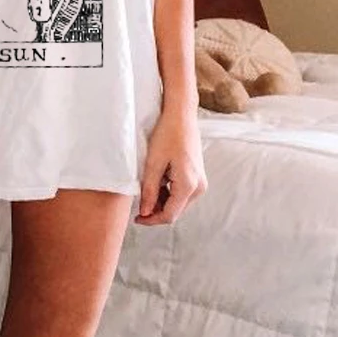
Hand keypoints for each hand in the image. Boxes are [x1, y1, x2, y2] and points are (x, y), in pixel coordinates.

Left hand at [135, 106, 206, 225]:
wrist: (181, 116)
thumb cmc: (167, 135)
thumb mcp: (153, 164)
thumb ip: (149, 191)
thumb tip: (145, 212)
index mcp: (189, 185)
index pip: (170, 215)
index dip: (151, 220)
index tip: (137, 219)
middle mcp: (199, 187)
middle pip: (175, 211)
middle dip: (156, 211)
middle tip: (138, 205)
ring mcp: (200, 183)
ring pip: (178, 203)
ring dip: (161, 201)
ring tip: (146, 188)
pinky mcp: (197, 177)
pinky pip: (181, 193)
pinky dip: (167, 193)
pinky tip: (156, 182)